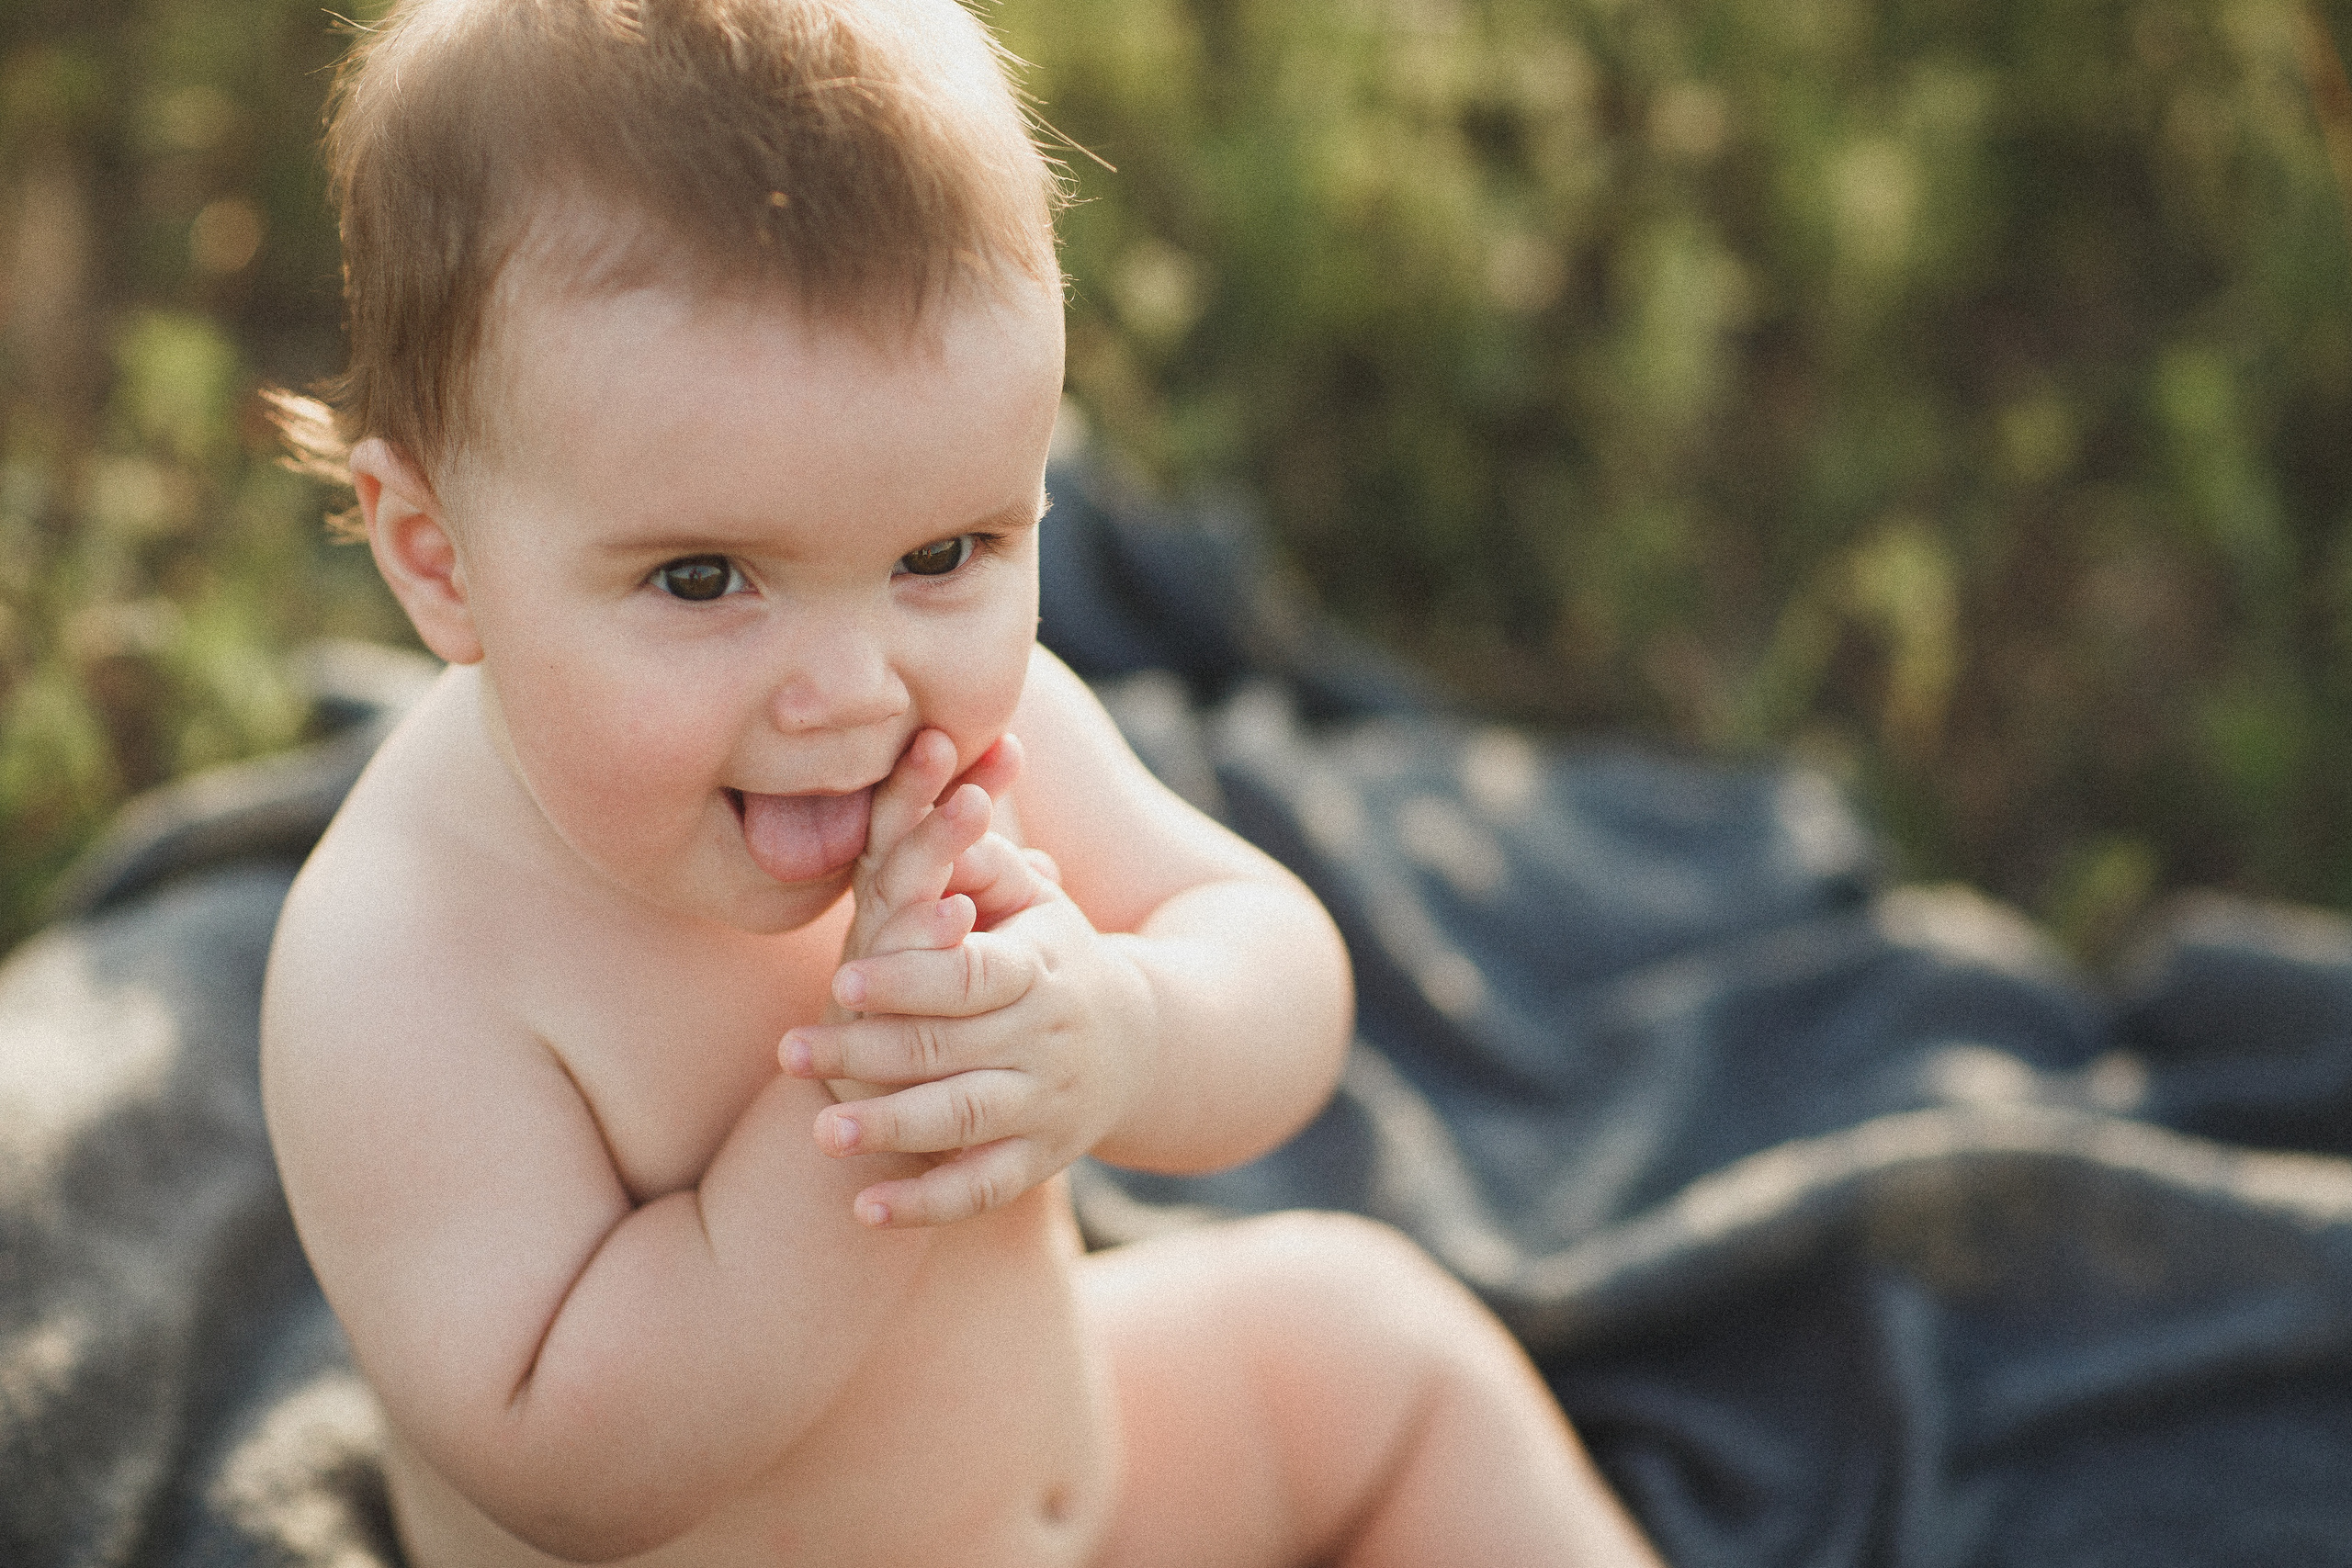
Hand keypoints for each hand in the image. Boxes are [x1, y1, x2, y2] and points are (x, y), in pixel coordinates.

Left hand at [778, 731, 1151, 1227]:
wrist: (1142, 1043)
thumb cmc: (1053, 954)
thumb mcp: (1033, 902)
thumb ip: (979, 863)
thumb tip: (936, 805)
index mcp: (1039, 969)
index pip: (972, 976)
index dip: (911, 979)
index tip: (843, 980)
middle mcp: (1045, 1040)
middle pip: (952, 1050)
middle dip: (868, 1054)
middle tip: (790, 1052)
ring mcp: (1044, 1105)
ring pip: (966, 1122)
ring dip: (893, 1130)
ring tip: (822, 1133)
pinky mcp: (1038, 1160)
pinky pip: (984, 1189)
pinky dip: (928, 1204)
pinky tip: (867, 1212)